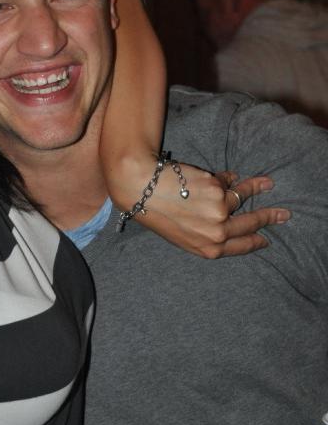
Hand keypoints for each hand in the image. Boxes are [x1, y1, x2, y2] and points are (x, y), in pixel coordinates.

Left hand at [113, 158, 289, 258]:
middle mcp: (217, 233)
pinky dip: (227, 178)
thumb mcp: (181, 233)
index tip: (266, 239)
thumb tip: (227, 216)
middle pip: (251, 225)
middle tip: (283, 214)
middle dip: (269, 218)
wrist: (141, 189)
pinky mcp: (218, 189)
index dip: (255, 242)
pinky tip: (228, 175)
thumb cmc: (155, 211)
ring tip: (267, 183)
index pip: (241, 247)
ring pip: (242, 197)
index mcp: (207, 249)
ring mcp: (219, 211)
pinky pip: (228, 181)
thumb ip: (205, 230)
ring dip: (256, 188)